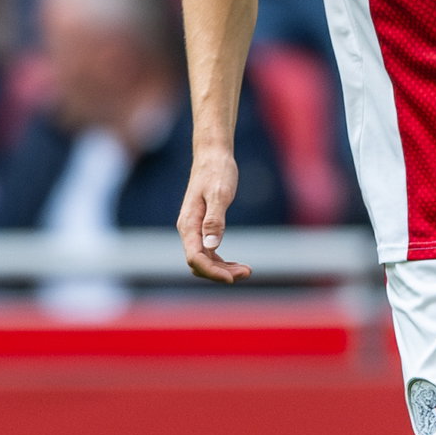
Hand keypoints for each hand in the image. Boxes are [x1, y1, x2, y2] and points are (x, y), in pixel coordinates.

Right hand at [178, 149, 249, 283]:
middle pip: (199, 264)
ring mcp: (194, 230)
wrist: (213, 156)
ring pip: (204, 260)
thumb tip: (212, 247)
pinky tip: (237, 264)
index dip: (212, 272)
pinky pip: (209, 253)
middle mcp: (188, 230)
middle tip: (247, 272)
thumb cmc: (217, 172)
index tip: (233, 278)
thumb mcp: (219, 194)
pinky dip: (222, 262)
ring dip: (223, 269)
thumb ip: (214, 220)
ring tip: (246, 270)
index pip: (195, 259)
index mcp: (188, 225)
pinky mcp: (202, 227)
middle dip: (221, 273)